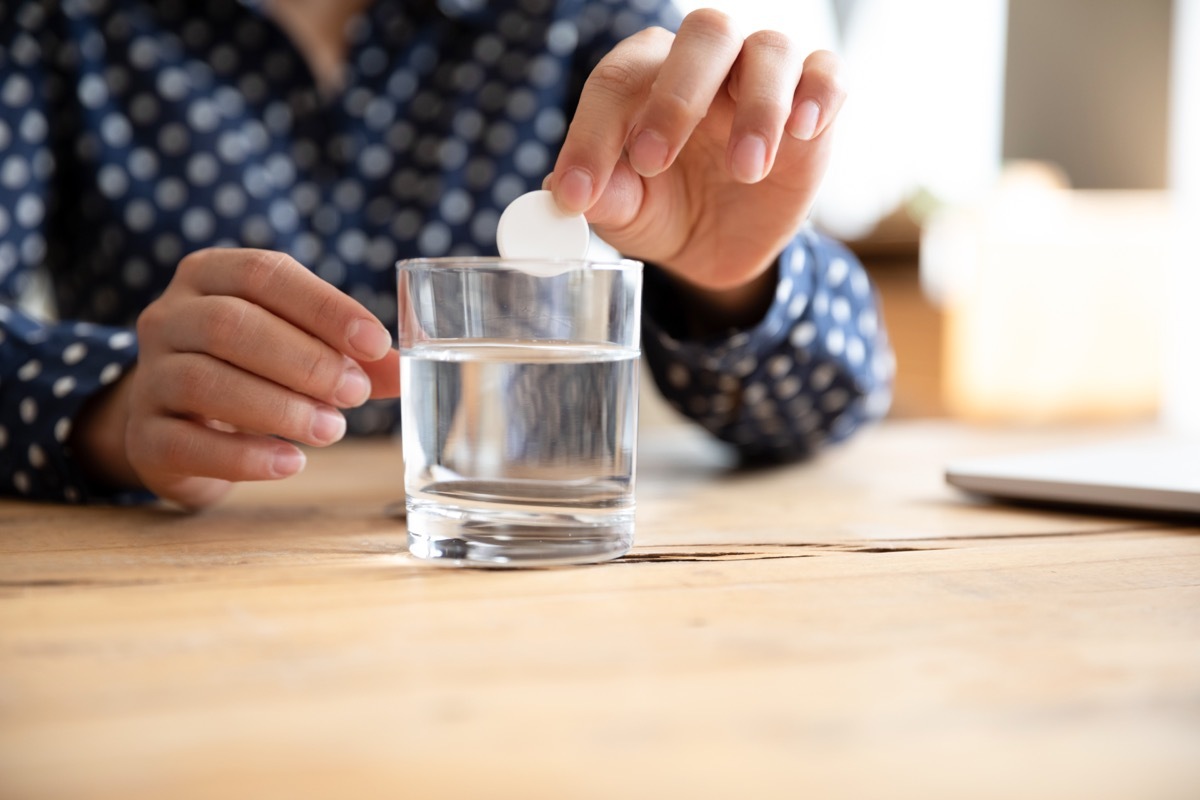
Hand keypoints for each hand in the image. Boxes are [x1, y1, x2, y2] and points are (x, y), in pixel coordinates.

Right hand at [72, 249, 398, 508]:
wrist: (179, 424)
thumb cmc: (250, 371)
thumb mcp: (297, 348)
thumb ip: (351, 355)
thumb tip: (404, 368)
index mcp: (210, 276)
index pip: (264, 273)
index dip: (324, 307)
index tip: (375, 343)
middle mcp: (168, 317)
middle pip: (230, 325)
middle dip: (305, 361)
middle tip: (355, 393)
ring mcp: (149, 377)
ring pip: (205, 381)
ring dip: (279, 408)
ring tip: (332, 429)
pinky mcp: (144, 437)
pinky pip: (186, 442)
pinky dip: (244, 456)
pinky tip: (291, 462)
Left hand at [549, 9, 845, 298]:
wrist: (720, 246)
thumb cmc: (664, 210)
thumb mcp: (626, 215)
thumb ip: (601, 198)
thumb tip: (565, 193)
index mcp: (645, 77)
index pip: (617, 82)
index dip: (591, 136)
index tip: (577, 194)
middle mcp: (705, 62)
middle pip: (703, 35)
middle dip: (676, 98)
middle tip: (653, 161)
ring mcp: (762, 78)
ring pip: (769, 49)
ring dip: (757, 108)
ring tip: (745, 170)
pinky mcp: (815, 106)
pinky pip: (828, 74)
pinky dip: (818, 94)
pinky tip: (802, 132)